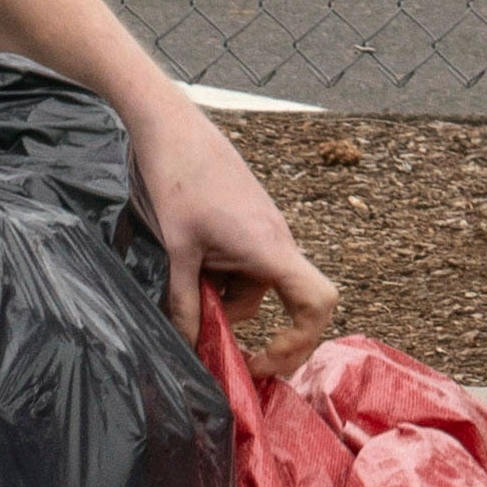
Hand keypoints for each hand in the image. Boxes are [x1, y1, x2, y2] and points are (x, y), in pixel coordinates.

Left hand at [123, 98, 341, 338]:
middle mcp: (276, 242)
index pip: (317, 302)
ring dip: (227, 304)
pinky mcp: (246, 225)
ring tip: (185, 298)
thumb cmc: (178, 180)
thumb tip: (188, 347)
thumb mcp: (177, 251)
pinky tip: (189, 276)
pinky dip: (222, 283)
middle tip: (226, 355)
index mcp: (269, 248)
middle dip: (260, 331)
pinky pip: (245, 268)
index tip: (261, 359)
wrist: (169, 127)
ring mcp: (263, 233)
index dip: (301, 341)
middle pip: (288, 302)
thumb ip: (186, 303)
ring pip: (258, 288)